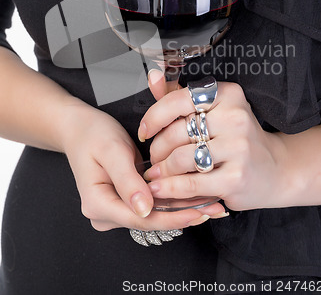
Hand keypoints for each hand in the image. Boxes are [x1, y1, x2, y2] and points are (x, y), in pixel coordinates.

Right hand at [60, 100, 225, 231]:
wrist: (79, 128)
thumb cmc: (92, 134)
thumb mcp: (111, 151)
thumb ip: (127, 181)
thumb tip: (145, 208)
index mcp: (97, 204)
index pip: (141, 219)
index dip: (173, 217)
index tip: (200, 211)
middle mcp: (105, 213)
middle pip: (150, 219)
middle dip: (184, 213)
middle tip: (216, 208)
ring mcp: (114, 209)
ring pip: (154, 214)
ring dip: (182, 207)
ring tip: (212, 203)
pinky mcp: (124, 201)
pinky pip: (151, 204)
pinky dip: (172, 198)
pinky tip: (195, 196)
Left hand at [140, 77, 286, 210]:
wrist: (276, 169)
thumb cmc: (236, 139)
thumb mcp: (212, 112)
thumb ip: (178, 97)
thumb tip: (152, 77)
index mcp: (228, 94)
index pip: (178, 100)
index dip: (154, 117)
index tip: (145, 131)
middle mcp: (235, 117)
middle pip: (176, 132)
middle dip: (157, 148)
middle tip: (154, 159)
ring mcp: (238, 147)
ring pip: (180, 158)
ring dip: (161, 170)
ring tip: (157, 174)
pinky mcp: (237, 177)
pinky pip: (191, 183)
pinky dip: (170, 188)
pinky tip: (160, 188)